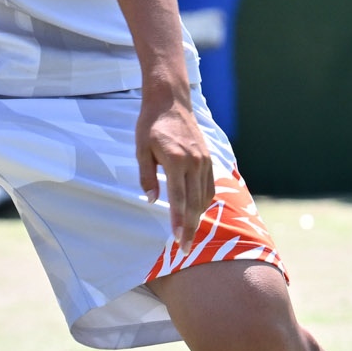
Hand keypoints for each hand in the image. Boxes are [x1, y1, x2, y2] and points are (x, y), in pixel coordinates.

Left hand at [135, 83, 213, 246]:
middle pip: (194, 204)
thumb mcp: (142, 149)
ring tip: (189, 235)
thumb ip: (147, 176)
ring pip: (204, 197)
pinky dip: (204, 203)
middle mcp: (194, 162)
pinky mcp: (209, 159)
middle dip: (190, 228)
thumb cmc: (151, 125)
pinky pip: (209, 187)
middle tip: (185, 249)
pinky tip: (196, 213)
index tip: (177, 240)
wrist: (171, 102)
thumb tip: (152, 200)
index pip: (178, 199)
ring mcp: (205, 161)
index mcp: (176, 160)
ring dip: (197, 218)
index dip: (178, 222)